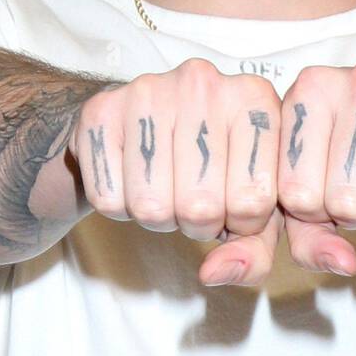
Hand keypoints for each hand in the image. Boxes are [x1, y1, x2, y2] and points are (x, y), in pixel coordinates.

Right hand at [70, 58, 284, 286]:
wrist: (138, 126)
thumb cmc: (212, 166)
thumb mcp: (252, 205)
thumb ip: (255, 250)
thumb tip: (215, 272)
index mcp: (256, 98)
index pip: (255, 201)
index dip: (243, 223)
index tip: (234, 203)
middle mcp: (204, 83)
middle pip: (200, 206)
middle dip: (198, 224)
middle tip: (193, 199)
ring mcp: (149, 91)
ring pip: (151, 207)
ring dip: (158, 218)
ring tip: (165, 188)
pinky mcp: (100, 110)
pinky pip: (108, 199)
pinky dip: (119, 208)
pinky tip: (132, 178)